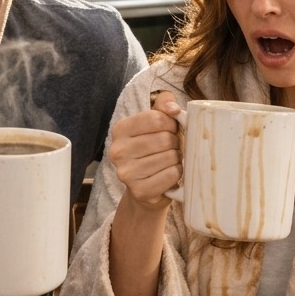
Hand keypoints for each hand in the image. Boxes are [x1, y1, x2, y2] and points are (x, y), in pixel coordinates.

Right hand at [109, 93, 182, 211]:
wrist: (146, 189)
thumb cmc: (154, 150)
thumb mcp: (157, 122)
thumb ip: (164, 105)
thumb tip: (173, 108)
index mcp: (120, 129)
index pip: (156, 118)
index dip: (171, 123)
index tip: (170, 130)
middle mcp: (117, 151)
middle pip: (164, 139)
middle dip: (175, 142)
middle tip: (171, 148)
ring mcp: (126, 173)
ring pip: (170, 157)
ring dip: (177, 158)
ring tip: (169, 161)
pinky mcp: (139, 190)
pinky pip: (171, 175)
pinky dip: (177, 173)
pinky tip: (169, 174)